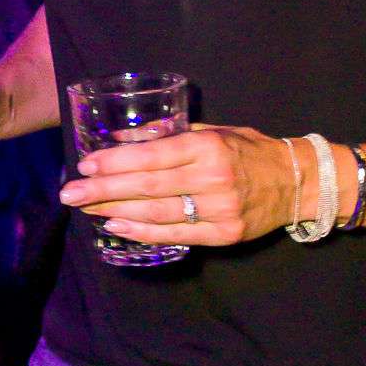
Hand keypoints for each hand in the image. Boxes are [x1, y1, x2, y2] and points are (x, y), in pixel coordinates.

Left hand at [58, 125, 294, 247]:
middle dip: (103, 190)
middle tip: (70, 193)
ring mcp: (219, 210)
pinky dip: (142, 231)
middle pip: (148, 186)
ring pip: (157, 213)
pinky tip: (116, 225)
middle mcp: (213, 178)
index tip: (86, 165)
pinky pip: (174, 235)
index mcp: (209, 146)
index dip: (116, 162)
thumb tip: (123, 137)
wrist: (295, 181)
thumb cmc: (248, 149)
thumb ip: (171, 135)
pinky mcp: (223, 235)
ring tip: (85, 209)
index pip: (153, 155)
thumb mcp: (213, 130)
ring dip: (115, 210)